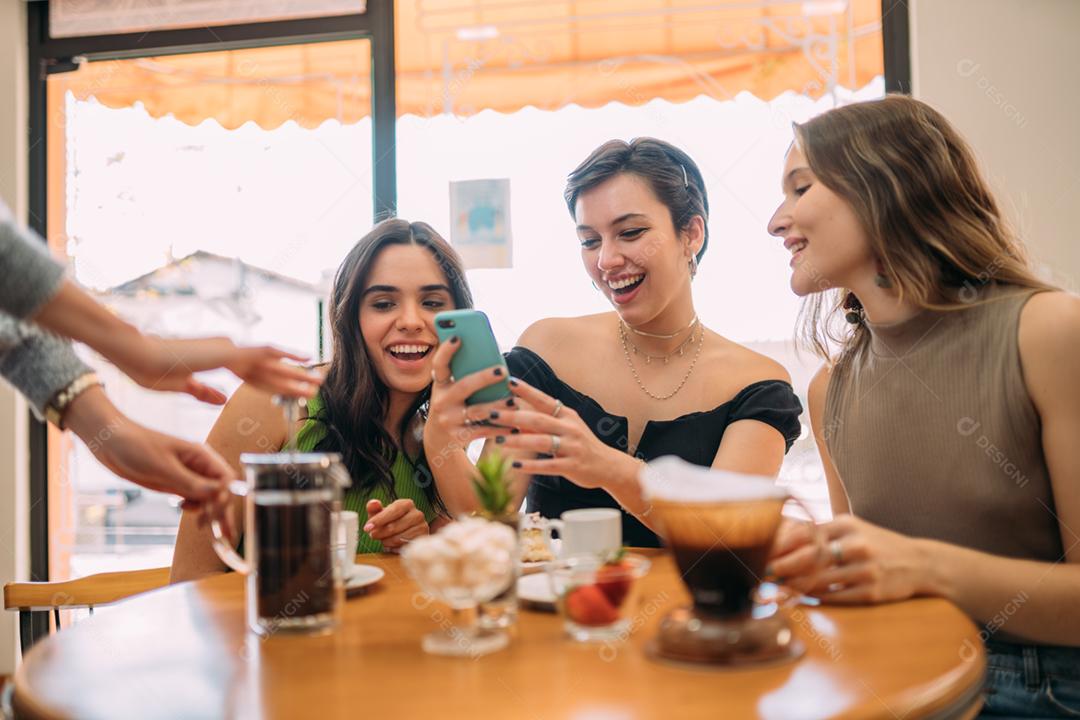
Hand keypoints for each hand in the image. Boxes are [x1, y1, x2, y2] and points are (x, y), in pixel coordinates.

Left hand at [63, 386, 236, 532]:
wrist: (110, 442)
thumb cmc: (135, 446)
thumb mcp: (163, 467)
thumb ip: (191, 483)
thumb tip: (218, 494)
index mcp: (201, 456)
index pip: (227, 479)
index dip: (226, 497)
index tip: (216, 512)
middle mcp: (198, 466)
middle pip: (221, 490)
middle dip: (222, 511)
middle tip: (224, 534)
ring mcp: (187, 475)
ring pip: (208, 496)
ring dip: (209, 511)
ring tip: (203, 526)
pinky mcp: (175, 482)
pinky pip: (193, 497)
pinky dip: (194, 506)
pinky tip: (183, 509)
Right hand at [114, 336, 321, 402]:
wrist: (138, 356)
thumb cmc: (151, 370)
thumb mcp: (183, 386)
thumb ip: (205, 391)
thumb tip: (222, 399)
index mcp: (218, 360)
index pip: (253, 375)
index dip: (274, 384)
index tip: (291, 390)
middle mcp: (228, 352)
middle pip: (268, 370)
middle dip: (293, 380)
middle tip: (315, 386)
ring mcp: (230, 350)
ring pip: (272, 364)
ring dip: (296, 374)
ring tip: (317, 383)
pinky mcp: (228, 351)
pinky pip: (264, 354)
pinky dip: (286, 356)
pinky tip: (304, 360)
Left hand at [363, 499, 428, 550]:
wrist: (403, 533)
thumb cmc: (390, 521)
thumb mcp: (379, 514)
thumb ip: (374, 508)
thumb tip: (372, 503)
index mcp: (407, 504)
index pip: (393, 510)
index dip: (379, 519)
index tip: (367, 527)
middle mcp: (417, 514)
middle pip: (394, 526)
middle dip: (380, 532)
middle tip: (372, 535)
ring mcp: (422, 527)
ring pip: (398, 538)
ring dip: (387, 541)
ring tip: (384, 539)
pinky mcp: (422, 540)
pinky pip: (404, 547)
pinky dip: (395, 547)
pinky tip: (392, 544)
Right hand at [423, 336, 519, 463]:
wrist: (438, 437)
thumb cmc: (454, 403)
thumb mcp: (452, 388)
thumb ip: (466, 374)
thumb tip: (495, 361)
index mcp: (440, 384)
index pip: (440, 364)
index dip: (446, 350)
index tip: (459, 337)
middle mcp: (441, 401)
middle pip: (464, 386)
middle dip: (483, 378)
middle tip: (502, 370)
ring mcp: (448, 420)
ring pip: (477, 411)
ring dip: (498, 406)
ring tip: (514, 401)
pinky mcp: (458, 436)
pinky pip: (482, 431)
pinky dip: (499, 428)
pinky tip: (514, 425)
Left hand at [491, 377, 616, 489]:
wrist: (608, 466)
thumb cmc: (581, 445)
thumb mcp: (565, 429)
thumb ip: (542, 424)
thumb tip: (515, 420)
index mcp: (567, 415)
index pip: (544, 400)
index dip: (526, 391)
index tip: (508, 382)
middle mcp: (570, 428)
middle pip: (538, 420)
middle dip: (513, 416)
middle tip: (491, 414)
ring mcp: (572, 447)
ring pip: (542, 442)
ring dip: (518, 440)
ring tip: (498, 440)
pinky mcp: (572, 466)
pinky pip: (548, 465)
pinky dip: (531, 465)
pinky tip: (515, 464)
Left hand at [769, 514, 929, 603]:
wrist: (919, 563)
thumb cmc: (876, 544)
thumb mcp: (854, 528)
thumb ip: (823, 531)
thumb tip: (783, 534)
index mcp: (847, 525)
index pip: (808, 533)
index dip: (783, 544)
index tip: (764, 551)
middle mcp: (856, 545)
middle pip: (812, 557)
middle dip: (784, 567)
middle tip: (765, 573)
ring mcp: (865, 569)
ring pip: (822, 580)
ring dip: (795, 587)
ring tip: (777, 590)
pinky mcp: (872, 591)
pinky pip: (836, 596)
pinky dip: (816, 598)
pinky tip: (801, 599)